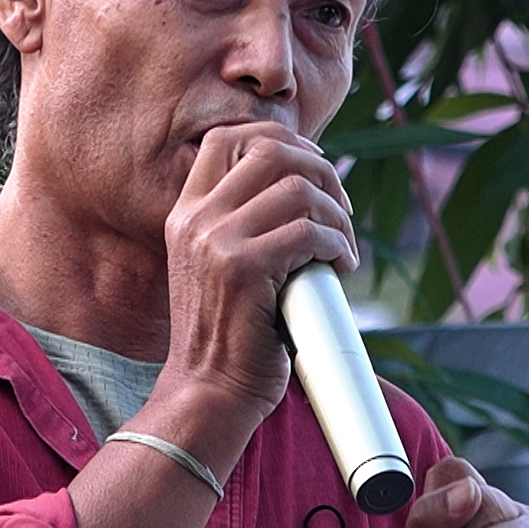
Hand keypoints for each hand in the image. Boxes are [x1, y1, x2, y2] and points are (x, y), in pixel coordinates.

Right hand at [156, 121, 355, 423]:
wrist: (208, 389)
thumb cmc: (227, 335)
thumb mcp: (215, 267)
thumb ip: (241, 225)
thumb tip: (304, 187)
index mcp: (185, 213)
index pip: (226, 138)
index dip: (278, 139)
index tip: (311, 168)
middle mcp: (195, 219)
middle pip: (270, 150)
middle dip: (320, 169)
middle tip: (340, 207)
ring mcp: (215, 242)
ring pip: (297, 189)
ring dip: (336, 214)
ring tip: (342, 245)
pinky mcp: (242, 270)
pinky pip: (308, 232)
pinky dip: (337, 244)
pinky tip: (340, 266)